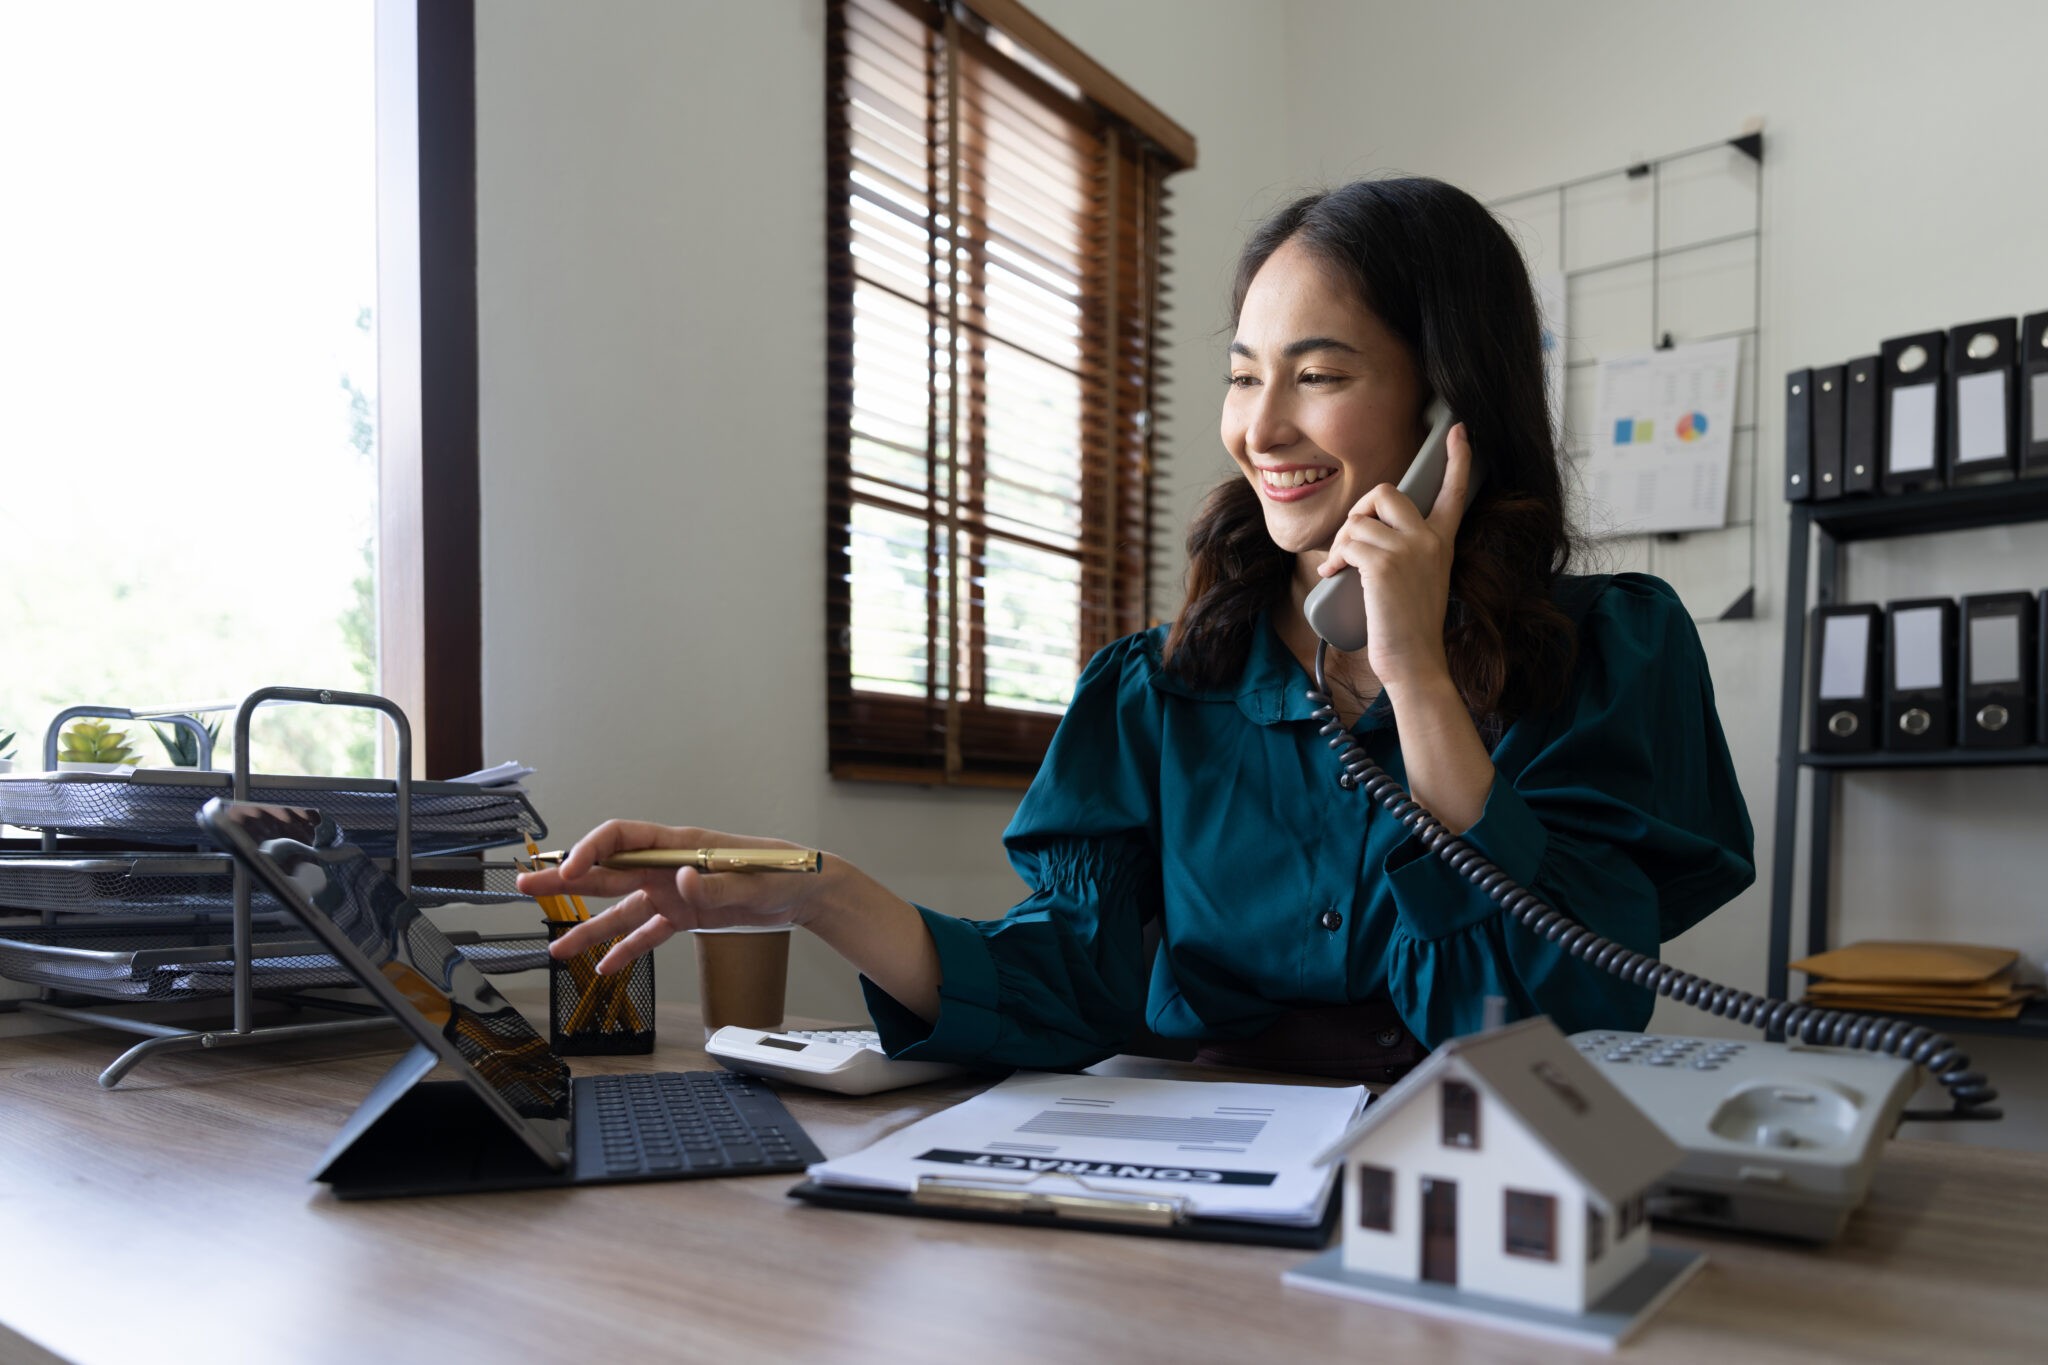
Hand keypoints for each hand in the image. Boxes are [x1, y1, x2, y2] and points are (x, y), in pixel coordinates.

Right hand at [516, 821, 823, 974]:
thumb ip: (716, 881)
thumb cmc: (785, 873)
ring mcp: (674, 892)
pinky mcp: (686, 916)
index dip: (591, 851)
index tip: (570, 872)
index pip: (622, 839)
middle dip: (567, 880)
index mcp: (681, 845)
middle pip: (608, 872)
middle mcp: (669, 867)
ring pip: (621, 910)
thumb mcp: (756, 879)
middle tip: (527, 886)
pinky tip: (604, 967)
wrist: (809, 890)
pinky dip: (626, 950)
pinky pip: (647, 933)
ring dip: (588, 928)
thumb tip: (681, 878)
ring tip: (555, 948)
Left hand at [1314, 422, 1473, 693]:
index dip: (1457, 459)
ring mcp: (1410, 550)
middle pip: (1386, 492)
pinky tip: (1334, 574)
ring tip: (1342, 569)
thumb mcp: (1418, 579)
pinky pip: (1348, 543)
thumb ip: (1404, 550)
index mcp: (1443, 540)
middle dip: (1359, 510)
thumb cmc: (1408, 625)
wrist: (1415, 661)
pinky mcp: (1385, 564)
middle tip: (1352, 539)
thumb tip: (1364, 530)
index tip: (1458, 430)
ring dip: (1341, 545)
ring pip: (1358, 523)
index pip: (1455, 491)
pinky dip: (1335, 558)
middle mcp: (1430, 539)